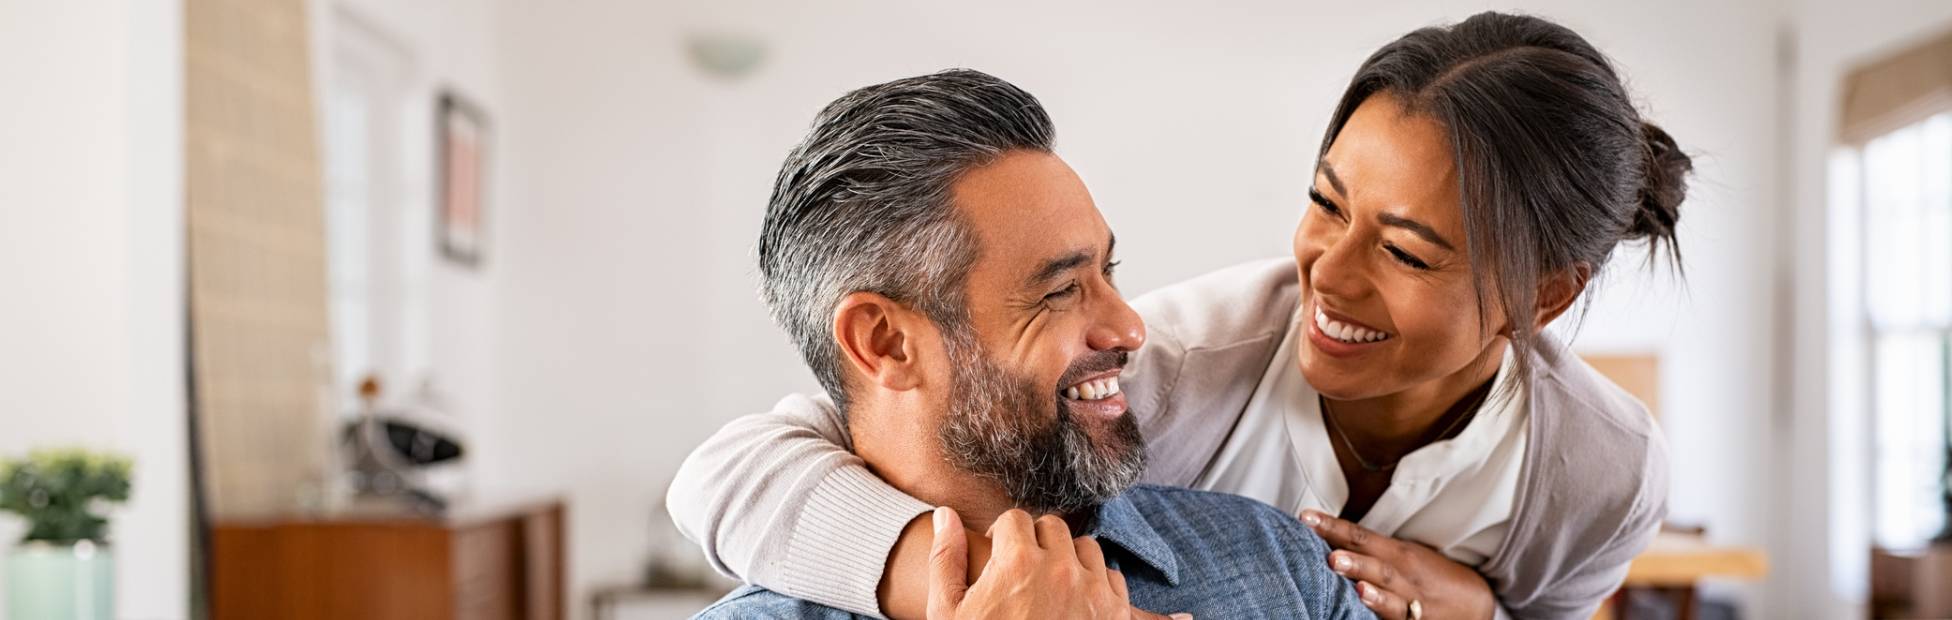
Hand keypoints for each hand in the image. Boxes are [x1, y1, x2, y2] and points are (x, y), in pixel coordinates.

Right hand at [926, 507, 1186, 619]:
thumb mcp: (948, 613)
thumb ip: (946, 559)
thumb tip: (946, 515)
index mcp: (1017, 562)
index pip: (1014, 519)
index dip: (1001, 536)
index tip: (997, 556)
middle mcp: (1060, 569)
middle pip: (1051, 527)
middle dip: (1035, 543)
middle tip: (1022, 572)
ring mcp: (1093, 590)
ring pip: (1085, 547)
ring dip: (1068, 558)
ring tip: (1050, 585)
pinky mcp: (1116, 612)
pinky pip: (1111, 577)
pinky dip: (1095, 584)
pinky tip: (1074, 604)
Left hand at [1302, 510, 1494, 619]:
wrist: (1474, 602)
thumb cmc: (1428, 575)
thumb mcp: (1402, 555)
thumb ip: (1368, 549)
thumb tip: (1327, 538)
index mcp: (1397, 553)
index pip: (1360, 536)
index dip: (1333, 527)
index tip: (1305, 517)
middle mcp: (1404, 575)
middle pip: (1375, 565)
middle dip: (1353, 561)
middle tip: (1330, 557)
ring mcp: (1412, 602)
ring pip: (1391, 597)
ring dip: (1373, 593)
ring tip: (1357, 588)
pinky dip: (1387, 616)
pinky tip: (1373, 611)